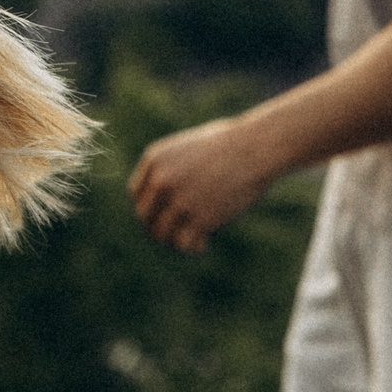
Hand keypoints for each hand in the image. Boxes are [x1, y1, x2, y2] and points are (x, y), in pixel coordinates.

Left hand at [128, 117, 272, 252]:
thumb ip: (170, 171)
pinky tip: (203, 243)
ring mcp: (179, 201)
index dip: (150, 206)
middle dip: (159, 225)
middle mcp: (161, 181)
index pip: (136, 194)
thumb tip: (164, 202)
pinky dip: (192, 247)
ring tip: (191, 237)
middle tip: (178, 229)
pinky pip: (183, 244)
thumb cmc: (228, 145)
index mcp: (155, 159)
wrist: (255, 148)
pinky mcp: (200, 219)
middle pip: (145, 216)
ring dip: (174, 238)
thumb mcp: (189, 149)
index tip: (166, 212)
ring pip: (161, 233)